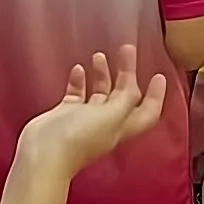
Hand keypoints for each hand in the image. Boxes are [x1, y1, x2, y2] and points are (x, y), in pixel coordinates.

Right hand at [12, 46, 170, 179]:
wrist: (44, 152)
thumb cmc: (79, 137)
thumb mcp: (112, 116)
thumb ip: (126, 99)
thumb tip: (134, 86)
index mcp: (122, 126)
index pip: (147, 111)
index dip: (156, 96)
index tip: (159, 75)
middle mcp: (106, 123)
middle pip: (123, 97)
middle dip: (127, 74)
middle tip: (126, 50)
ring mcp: (85, 119)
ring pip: (99, 93)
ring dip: (102, 75)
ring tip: (100, 56)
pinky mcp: (65, 115)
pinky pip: (77, 94)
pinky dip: (79, 81)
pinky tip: (78, 69)